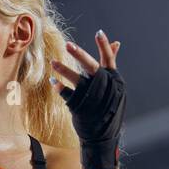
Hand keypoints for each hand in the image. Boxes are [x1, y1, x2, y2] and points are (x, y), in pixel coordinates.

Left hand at [51, 30, 125, 168]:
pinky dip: (60, 87)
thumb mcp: (115, 85)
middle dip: (79, 55)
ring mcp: (92, 98)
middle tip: (68, 45)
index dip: (104, 46)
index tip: (99, 32)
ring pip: (78, 80)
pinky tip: (52, 81)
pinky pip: (68, 94)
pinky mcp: (81, 108)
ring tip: (52, 63)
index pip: (109, 59)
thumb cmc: (108, 106)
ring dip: (64, 70)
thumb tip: (116, 43)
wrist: (103, 135)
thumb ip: (110, 64)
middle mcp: (104, 87)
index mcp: (113, 80)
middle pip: (91, 67)